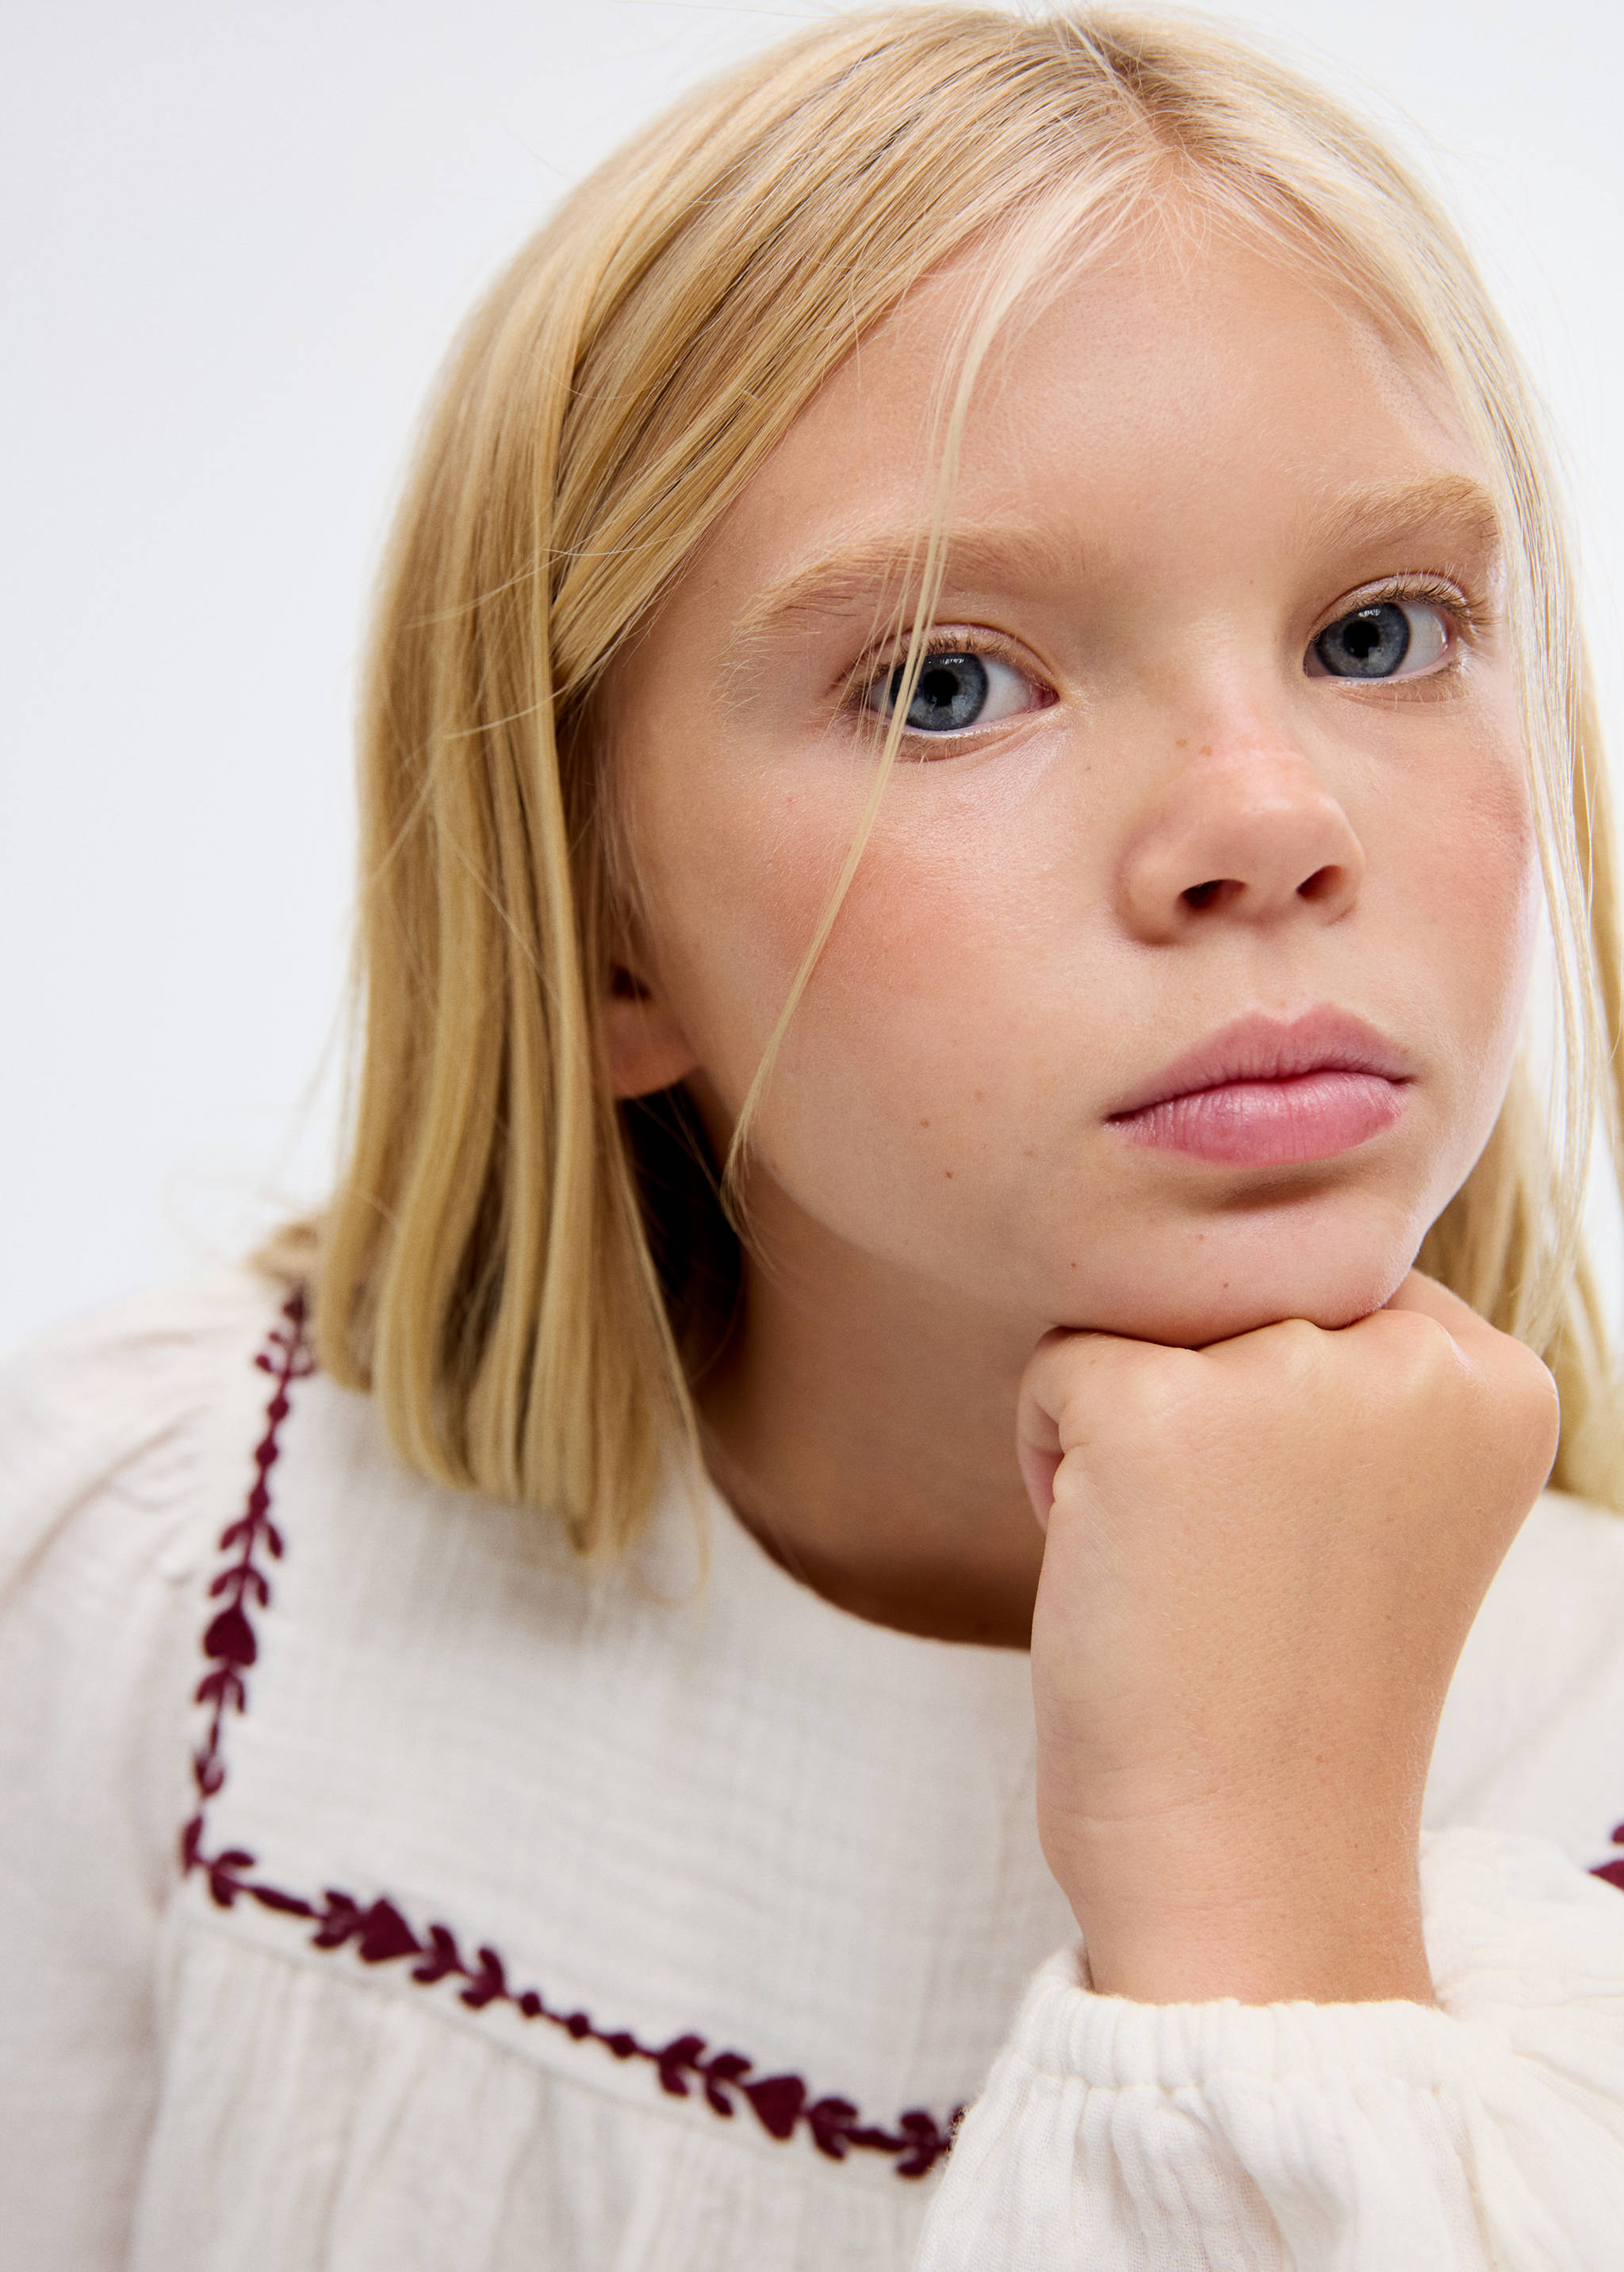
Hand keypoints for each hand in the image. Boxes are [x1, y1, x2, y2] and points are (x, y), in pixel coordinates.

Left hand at [1017, 1270, 1559, 2004]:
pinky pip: (1058, 1366)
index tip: (1301, 1540)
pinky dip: (1052, 1460)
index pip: (1330, 1289)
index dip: (1280, 1407)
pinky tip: (1118, 1567)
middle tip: (1240, 1564)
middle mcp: (1415, 1356)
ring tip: (1186, 1565)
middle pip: (1233, 1292)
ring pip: (1144, 1318)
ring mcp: (1288, 1376)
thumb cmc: (1293, 1686)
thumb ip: (1354, 1371)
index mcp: (1496, 1378)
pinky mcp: (1156, 1410)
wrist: (1247, 1860)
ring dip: (1130, 1428)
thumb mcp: (1383, 1499)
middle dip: (1207, 1406)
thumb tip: (1221, 1246)